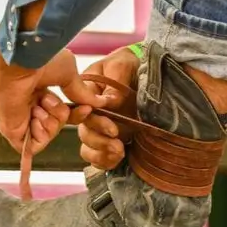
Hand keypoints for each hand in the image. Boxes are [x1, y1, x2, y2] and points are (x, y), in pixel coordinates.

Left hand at [0, 40, 106, 154]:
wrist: (21, 60)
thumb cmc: (41, 59)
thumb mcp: (70, 75)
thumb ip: (82, 93)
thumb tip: (99, 103)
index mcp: (39, 89)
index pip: (62, 112)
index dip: (76, 114)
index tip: (86, 109)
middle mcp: (27, 104)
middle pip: (55, 124)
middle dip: (60, 115)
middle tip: (49, 99)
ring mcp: (18, 118)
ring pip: (47, 135)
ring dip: (50, 121)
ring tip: (39, 104)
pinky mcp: (12, 130)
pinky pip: (33, 146)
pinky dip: (41, 135)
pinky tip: (36, 117)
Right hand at [78, 46, 140, 169]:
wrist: (146, 73)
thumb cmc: (131, 64)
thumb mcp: (123, 64)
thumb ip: (115, 79)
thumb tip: (110, 101)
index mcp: (88, 93)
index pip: (81, 111)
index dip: (91, 120)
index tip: (109, 123)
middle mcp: (91, 113)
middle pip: (84, 133)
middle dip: (99, 140)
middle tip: (117, 139)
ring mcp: (100, 129)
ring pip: (88, 148)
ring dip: (101, 154)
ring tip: (119, 152)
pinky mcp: (111, 140)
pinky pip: (99, 158)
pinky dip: (105, 162)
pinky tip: (118, 158)